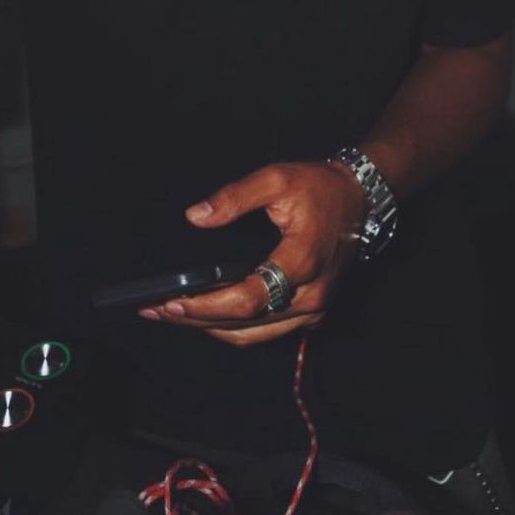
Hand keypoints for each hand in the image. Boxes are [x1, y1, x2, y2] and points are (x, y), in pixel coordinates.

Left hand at [139, 161, 366, 346]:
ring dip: (210, 329)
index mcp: (301, 260)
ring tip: (171, 314)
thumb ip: (234, 197)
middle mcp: (309, 296)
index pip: (248, 298)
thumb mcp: (276, 178)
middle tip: (154, 311)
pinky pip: (265, 332)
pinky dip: (232, 327)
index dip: (206, 306)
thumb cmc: (320, 188)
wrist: (360, 200)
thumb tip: (195, 216)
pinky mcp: (310, 313)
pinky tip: (205, 313)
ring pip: (253, 336)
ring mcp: (312, 310)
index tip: (171, 302)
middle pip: (244, 325)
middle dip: (195, 321)